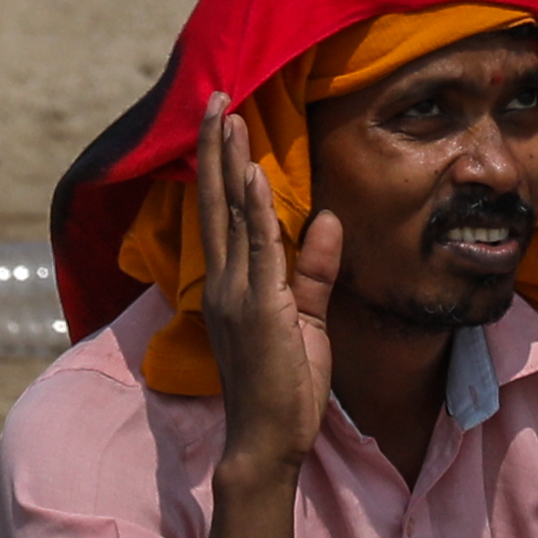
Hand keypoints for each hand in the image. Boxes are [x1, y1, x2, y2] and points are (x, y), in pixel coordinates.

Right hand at [192, 92, 341, 481]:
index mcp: (232, 286)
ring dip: (229, 163)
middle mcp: (225, 283)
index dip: (220, 167)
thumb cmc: (284, 387)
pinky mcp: (258, 309)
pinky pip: (257, 250)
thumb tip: (324, 221)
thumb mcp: (306, 320)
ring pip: (230, 215)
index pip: (222, 214)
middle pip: (216, 202)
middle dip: (215, 148)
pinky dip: (253, 211)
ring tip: (228, 115)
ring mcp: (237, 294)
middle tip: (214, 97)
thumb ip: (312, 271)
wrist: (267, 440)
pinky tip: (252, 174)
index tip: (221, 123)